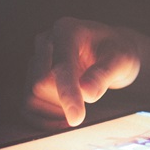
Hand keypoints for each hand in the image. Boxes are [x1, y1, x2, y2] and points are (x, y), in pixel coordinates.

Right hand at [23, 17, 140, 127]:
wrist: (110, 52)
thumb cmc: (116, 52)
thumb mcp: (121, 60)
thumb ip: (104, 74)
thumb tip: (86, 91)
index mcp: (67, 30)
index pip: (60, 66)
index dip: (67, 93)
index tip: (76, 118)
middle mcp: (46, 41)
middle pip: (41, 83)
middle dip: (65, 99)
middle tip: (91, 95)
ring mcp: (36, 58)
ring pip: (32, 96)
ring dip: (56, 109)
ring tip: (80, 101)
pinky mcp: (32, 76)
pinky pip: (28, 106)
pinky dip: (44, 118)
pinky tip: (64, 117)